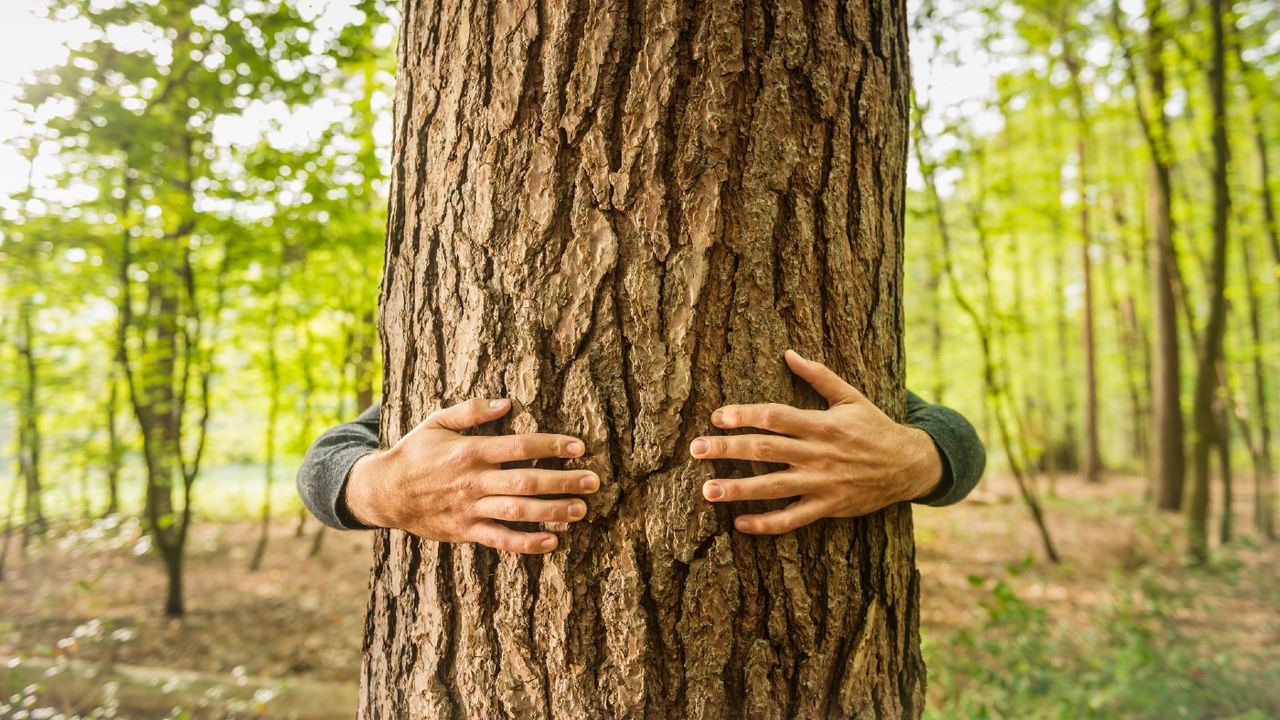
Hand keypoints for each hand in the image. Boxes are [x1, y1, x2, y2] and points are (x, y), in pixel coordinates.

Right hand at [344, 398, 598, 553]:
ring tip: (581, 510)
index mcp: (470, 451)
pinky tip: (552, 542)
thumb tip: (507, 402)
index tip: (579, 446)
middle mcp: (473, 481)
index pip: (519, 446)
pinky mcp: (465, 531)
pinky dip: (526, 543)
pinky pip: (500, 539)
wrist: (383, 492)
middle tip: (593, 481)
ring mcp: (469, 508)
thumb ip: (471, 411)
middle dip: (563, 481)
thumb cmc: (414, 452)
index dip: (551, 446)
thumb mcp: (436, 422)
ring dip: (552, 511)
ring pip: (517, 511)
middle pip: (526, 480)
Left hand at [689, 350, 941, 534]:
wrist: (909, 465)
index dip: (744, 416)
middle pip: (765, 450)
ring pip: (773, 487)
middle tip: (696, 449)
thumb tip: (789, 353)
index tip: (717, 417)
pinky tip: (739, 523)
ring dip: (738, 489)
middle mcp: (818, 454)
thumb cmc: (874, 427)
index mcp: (822, 424)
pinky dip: (766, 524)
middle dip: (728, 449)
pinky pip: (792, 519)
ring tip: (708, 490)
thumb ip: (818, 375)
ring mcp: (822, 483)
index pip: (775, 417)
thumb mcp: (851, 396)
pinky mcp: (827, 508)